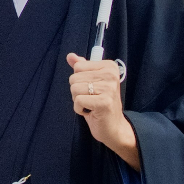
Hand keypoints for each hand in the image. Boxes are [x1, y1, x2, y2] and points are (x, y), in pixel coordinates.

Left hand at [66, 54, 139, 170]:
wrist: (113, 127)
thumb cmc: (100, 103)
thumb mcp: (91, 82)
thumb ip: (82, 67)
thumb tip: (70, 56)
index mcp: (109, 66)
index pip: (78, 66)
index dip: (79, 80)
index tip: (91, 89)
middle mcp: (111, 75)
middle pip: (74, 78)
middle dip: (77, 91)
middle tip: (91, 99)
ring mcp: (109, 88)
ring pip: (74, 89)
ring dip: (78, 100)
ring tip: (91, 105)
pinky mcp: (104, 102)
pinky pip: (77, 100)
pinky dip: (79, 109)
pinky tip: (90, 111)